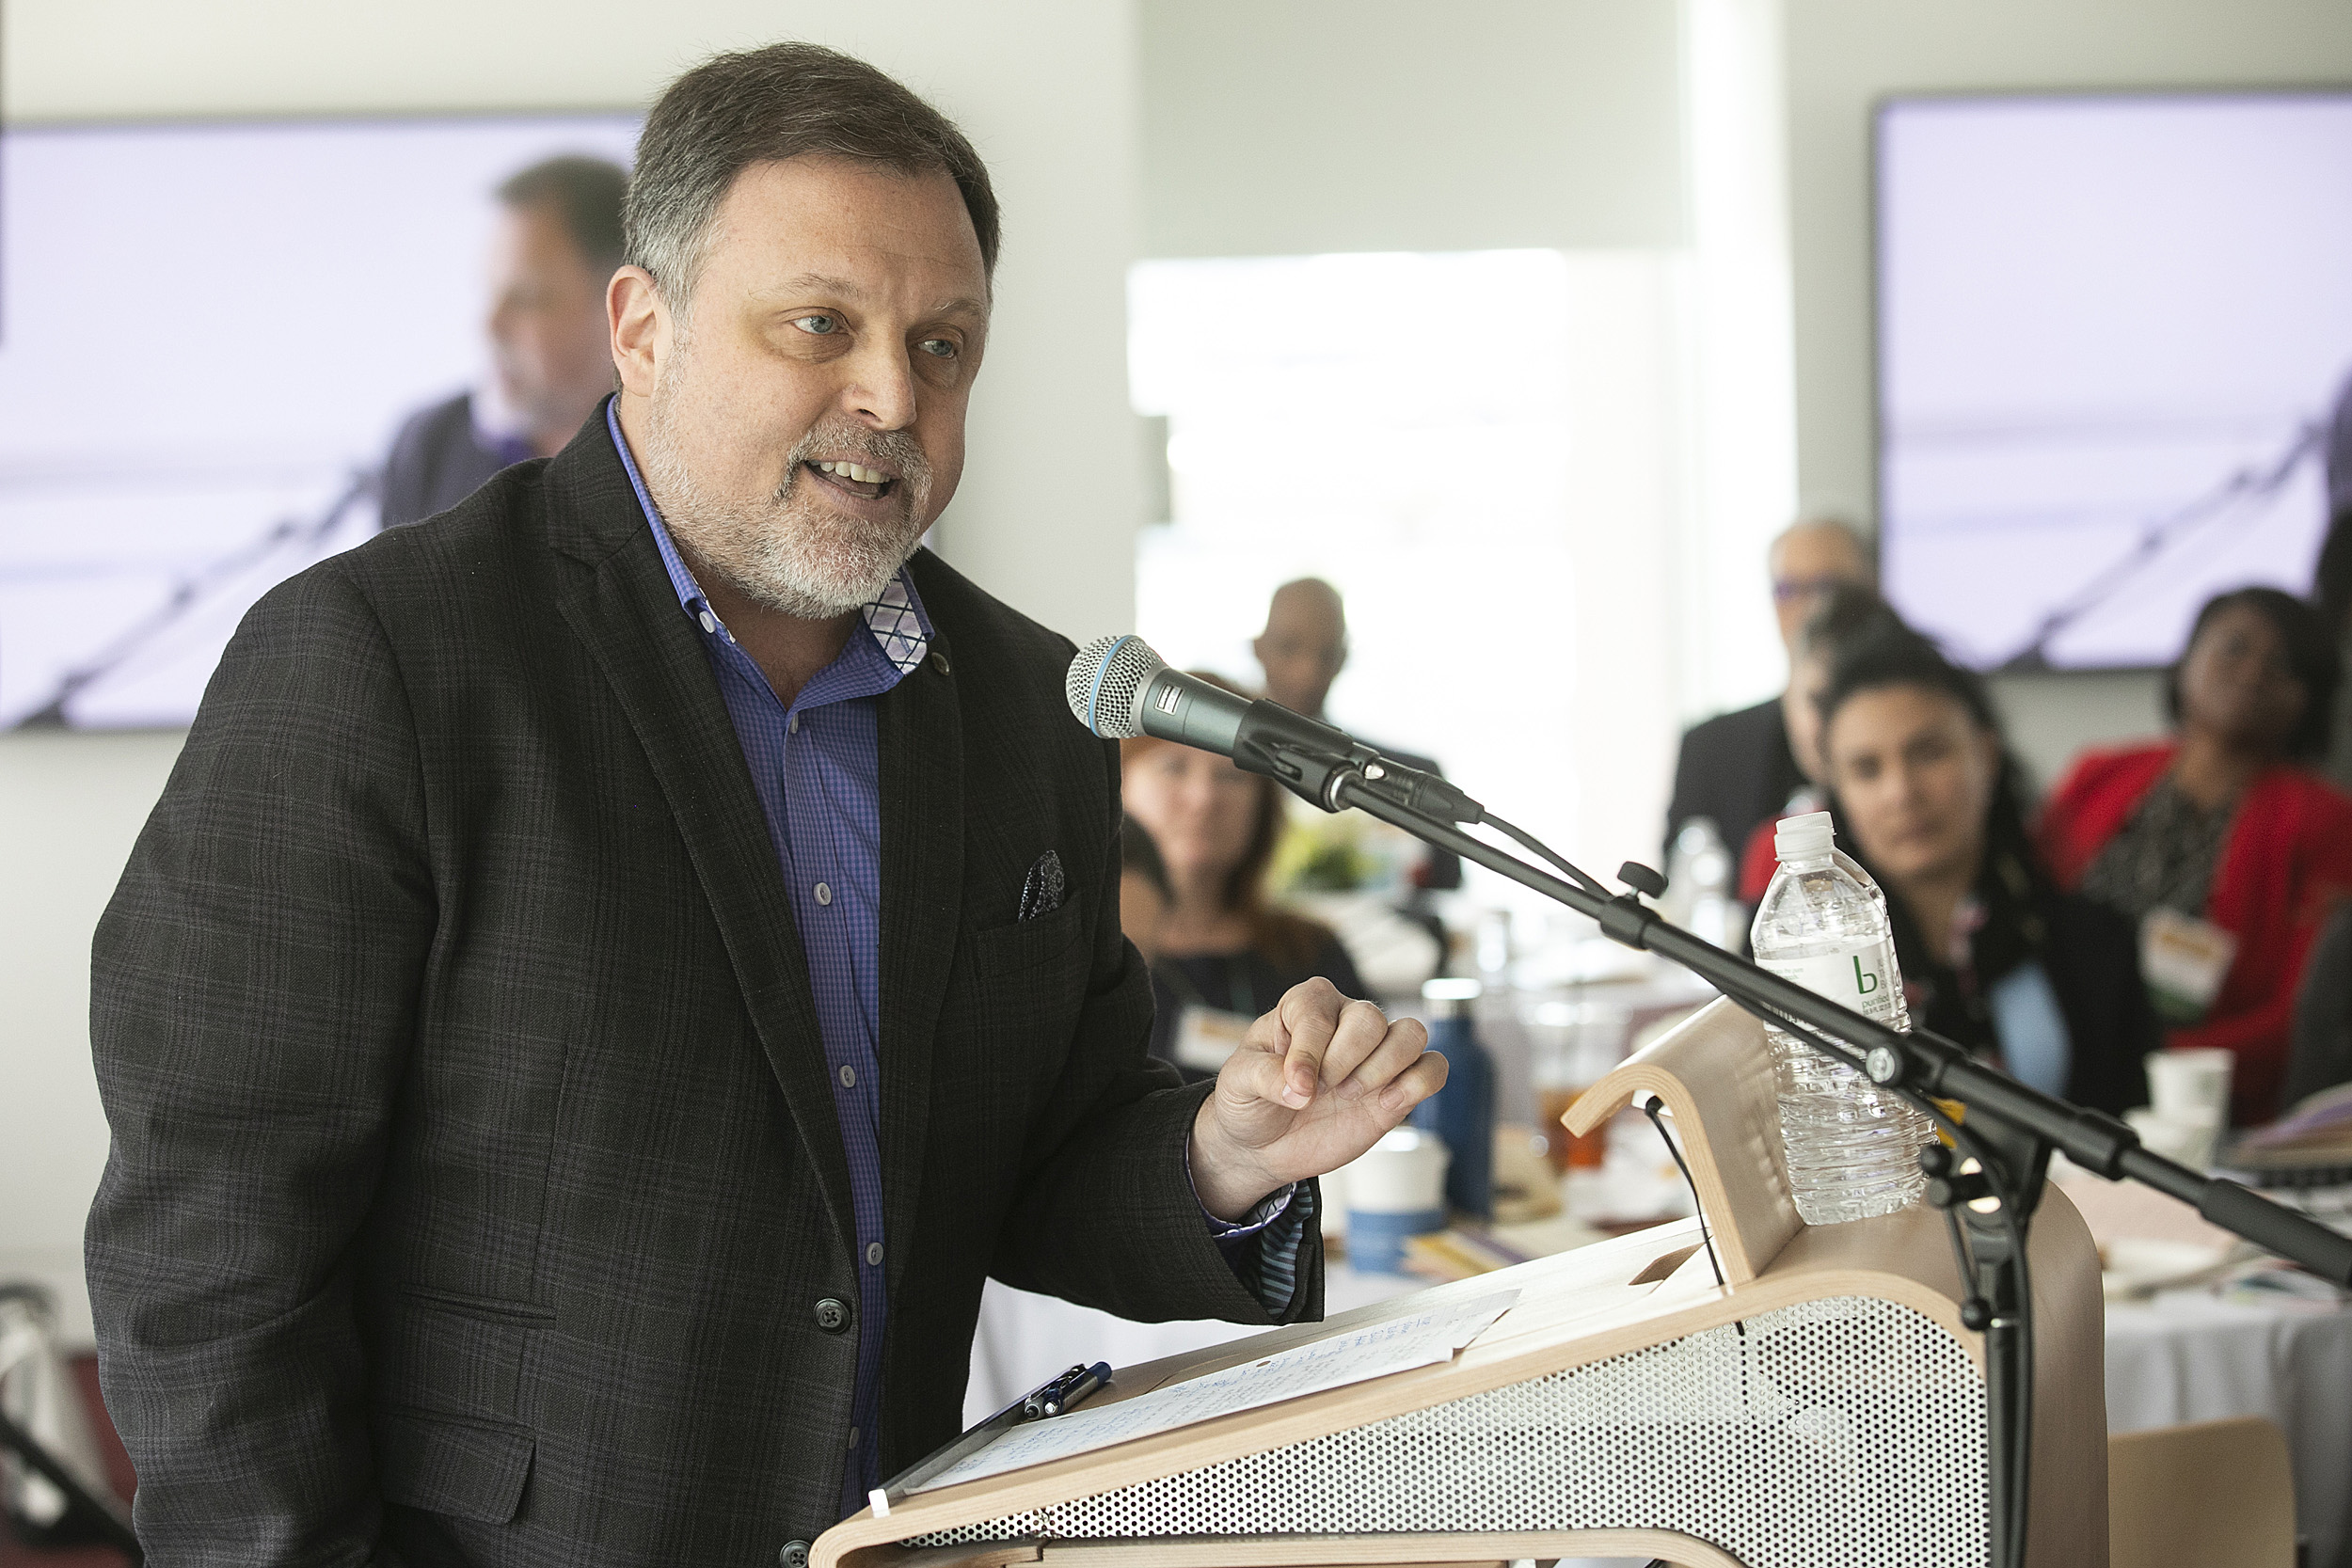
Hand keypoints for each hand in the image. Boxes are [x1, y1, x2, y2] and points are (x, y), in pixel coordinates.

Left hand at [1187, 977, 1447, 1220]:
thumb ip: (1264, 1077)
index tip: (1295, 1087)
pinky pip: (1434, 1069)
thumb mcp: (1237, 1083)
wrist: (1262, 1145)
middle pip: (1370, 1018)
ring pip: (1412, 1034)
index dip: (1309, 1052)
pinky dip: (1418, 1084)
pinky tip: (1384, 1104)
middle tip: (1321, 1090)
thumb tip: (1301, 1089)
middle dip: (1344, 1061)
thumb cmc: (1249, 1099)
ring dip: (1383, 1069)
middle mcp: (1346, 1020)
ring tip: (1349, 1095)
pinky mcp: (1397, 1086)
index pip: (1320, 1011)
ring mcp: (1375, 1053)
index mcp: (1304, 1005)